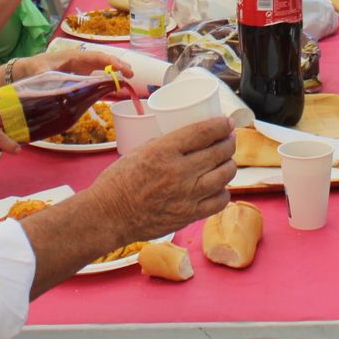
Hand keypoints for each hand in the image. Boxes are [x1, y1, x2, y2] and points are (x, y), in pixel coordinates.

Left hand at [20, 47, 129, 79]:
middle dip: (117, 65)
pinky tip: (115, 86)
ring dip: (115, 72)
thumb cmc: (35, 67)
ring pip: (102, 67)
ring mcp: (82, 67)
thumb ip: (44, 74)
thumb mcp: (39, 70)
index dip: (109, 61)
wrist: (29, 69)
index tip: (120, 67)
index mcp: (74, 56)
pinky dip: (107, 79)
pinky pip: (97, 75)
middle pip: (103, 60)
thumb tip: (47, 78)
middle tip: (131, 73)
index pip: (95, 56)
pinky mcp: (80, 75)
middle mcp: (81, 60)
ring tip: (129, 79)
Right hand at [83, 117, 235, 240]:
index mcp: (164, 150)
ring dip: (229, 164)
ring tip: (226, 160)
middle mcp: (179, 172)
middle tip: (229, 139)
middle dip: (229, 142)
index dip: (222, 125)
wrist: (108, 215)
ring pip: (225, 175)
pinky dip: (223, 191)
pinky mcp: (189, 215)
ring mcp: (186, 196)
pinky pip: (219, 201)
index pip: (204, 132)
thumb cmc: (119, 181)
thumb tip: (192, 137)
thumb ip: (168, 144)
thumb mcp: (141, 149)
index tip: (227, 122)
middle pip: (219, 151)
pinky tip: (218, 186)